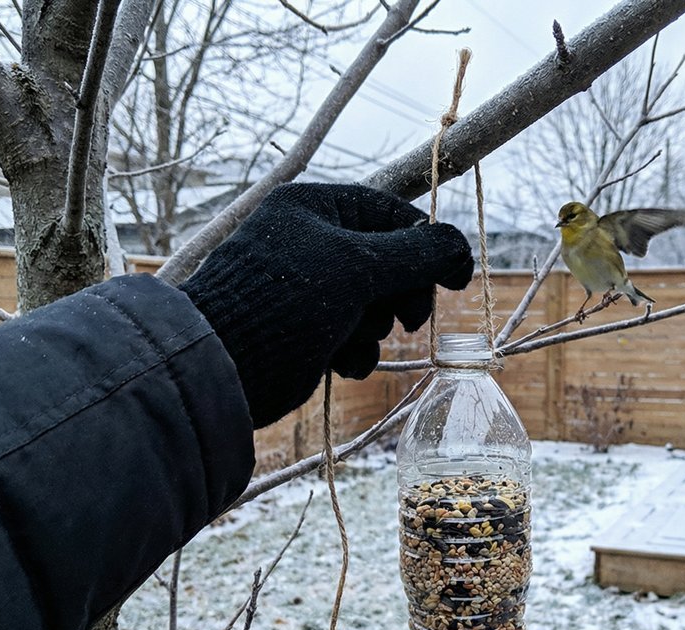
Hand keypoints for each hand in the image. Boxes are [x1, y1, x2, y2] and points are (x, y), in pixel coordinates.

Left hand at [181, 183, 472, 427]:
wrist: (223, 366)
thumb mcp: (358, 267)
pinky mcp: (308, 331)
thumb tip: (461, 249)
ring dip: (375, 327)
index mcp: (315, 207)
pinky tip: (341, 363)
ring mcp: (309, 289)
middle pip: (390, 262)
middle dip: (401, 294)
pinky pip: (355, 335)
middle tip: (408, 319)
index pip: (392, 214)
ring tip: (352, 337)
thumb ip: (417, 254)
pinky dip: (356, 351)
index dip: (427, 245)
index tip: (455, 278)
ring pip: (376, 303)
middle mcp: (311, 242)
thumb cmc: (285, 302)